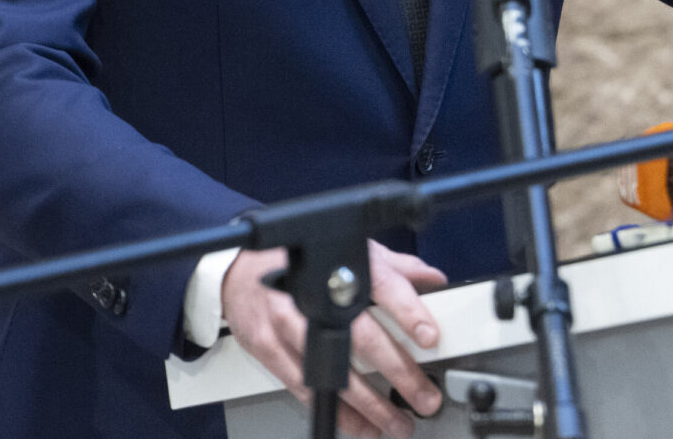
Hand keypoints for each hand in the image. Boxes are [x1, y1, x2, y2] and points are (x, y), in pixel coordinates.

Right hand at [222, 241, 448, 436]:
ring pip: (334, 372)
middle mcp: (314, 297)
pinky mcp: (269, 350)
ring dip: (369, 404)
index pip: (383, 287)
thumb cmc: (299, 260)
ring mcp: (288, 326)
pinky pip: (306, 389)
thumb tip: (433, 279)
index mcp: (341, 268)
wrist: (239, 269)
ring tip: (396, 422)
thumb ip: (393, 268)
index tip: (429, 337)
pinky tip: (359, 426)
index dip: (409, 312)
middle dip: (398, 372)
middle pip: (362, 338)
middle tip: (424, 395)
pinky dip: (335, 412)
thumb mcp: (349, 251)